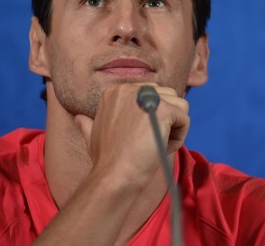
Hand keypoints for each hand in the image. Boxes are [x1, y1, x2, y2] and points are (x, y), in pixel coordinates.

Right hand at [73, 83, 189, 189]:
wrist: (113, 176)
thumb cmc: (105, 161)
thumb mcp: (92, 135)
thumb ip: (88, 123)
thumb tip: (79, 118)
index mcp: (116, 91)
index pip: (152, 93)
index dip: (152, 117)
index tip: (139, 137)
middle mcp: (131, 88)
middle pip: (168, 96)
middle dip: (166, 120)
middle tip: (149, 142)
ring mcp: (147, 97)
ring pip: (180, 106)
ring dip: (174, 128)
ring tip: (156, 145)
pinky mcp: (163, 109)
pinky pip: (185, 119)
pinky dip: (179, 137)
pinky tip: (162, 148)